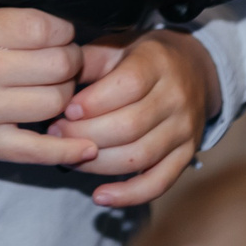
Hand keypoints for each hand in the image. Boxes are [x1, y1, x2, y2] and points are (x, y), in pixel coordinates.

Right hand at [0, 7, 97, 192]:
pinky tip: (87, 146)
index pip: (46, 27)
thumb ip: (0, 18)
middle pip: (59, 65)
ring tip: (57, 92)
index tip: (60, 36)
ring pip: (56, 102)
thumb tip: (52, 16)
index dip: (63, 31)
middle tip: (65, 64)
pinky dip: (68, 149)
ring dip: (67, 97)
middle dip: (71, 62)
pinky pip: (38, 150)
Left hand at [49, 29, 220, 206]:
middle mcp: (176, 97)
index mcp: (157, 63)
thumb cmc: (139, 58)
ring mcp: (185, 129)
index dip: (94, 102)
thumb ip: (85, 62)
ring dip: (98, 164)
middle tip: (56, 134)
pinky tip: (101, 197)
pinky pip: (159, 182)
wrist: (192, 69)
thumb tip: (53, 85)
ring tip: (68, 158)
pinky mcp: (187, 155)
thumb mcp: (113, 48)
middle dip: (86, 135)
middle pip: (130, 126)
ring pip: (139, 156)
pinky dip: (129, 195)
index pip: (129, 86)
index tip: (66, 111)